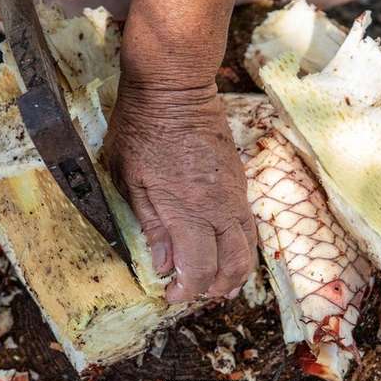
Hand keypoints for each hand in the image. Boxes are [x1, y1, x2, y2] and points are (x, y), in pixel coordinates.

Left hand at [103, 83, 257, 302]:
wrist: (175, 87)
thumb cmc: (144, 128)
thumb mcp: (131, 179)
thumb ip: (151, 225)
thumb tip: (163, 265)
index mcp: (188, 210)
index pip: (200, 269)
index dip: (187, 290)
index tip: (170, 292)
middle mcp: (219, 206)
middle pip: (235, 264)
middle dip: (218, 286)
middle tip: (196, 290)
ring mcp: (235, 192)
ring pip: (250, 245)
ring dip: (236, 269)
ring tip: (216, 278)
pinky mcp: (239, 179)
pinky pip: (248, 222)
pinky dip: (240, 243)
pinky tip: (222, 243)